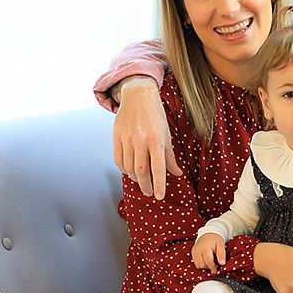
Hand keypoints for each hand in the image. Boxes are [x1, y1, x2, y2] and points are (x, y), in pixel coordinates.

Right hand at [113, 78, 181, 199]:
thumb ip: (170, 156)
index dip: (159, 184)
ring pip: (129, 167)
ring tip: (142, 181)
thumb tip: (177, 174)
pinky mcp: (116, 137)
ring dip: (135, 179)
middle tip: (150, 193)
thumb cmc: (155, 115)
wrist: (138, 95)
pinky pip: (118, 160)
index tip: (159, 196)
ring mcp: (126, 139)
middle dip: (146, 186)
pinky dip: (124, 170)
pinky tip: (130, 171)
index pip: (158, 167)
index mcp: (156, 139)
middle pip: (141, 171)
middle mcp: (140, 140)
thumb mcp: (167, 134)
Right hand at [192, 233, 225, 273]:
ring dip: (205, 266)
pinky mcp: (193, 253)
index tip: (216, 271)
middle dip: (209, 266)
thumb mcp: (221, 245)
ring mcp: (194, 252)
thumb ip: (221, 254)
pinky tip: (206, 259)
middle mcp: (197, 250)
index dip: (213, 268)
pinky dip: (201, 264)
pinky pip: (196, 263)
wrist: (208, 233)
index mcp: (205, 248)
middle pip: (202, 265)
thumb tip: (222, 264)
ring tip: (211, 260)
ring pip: (199, 265)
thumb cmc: (215, 239)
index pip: (209, 262)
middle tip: (215, 262)